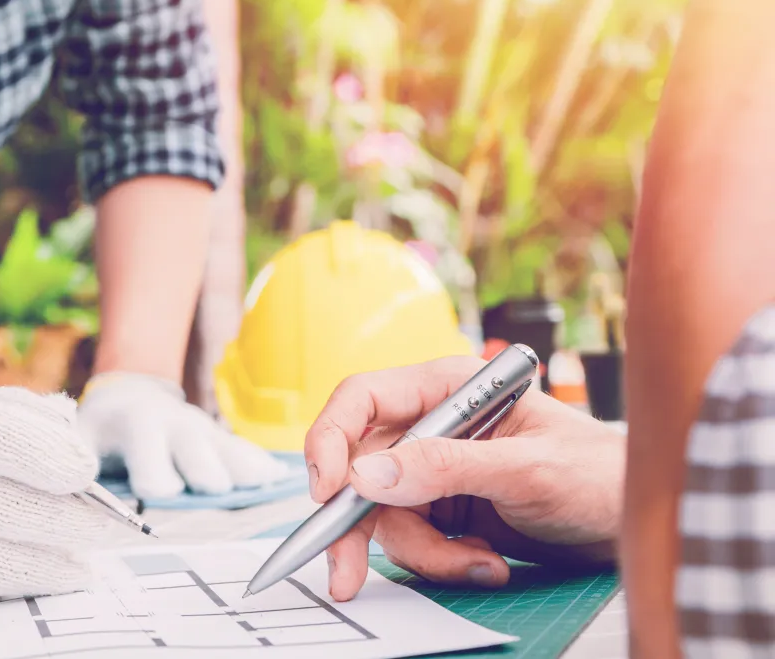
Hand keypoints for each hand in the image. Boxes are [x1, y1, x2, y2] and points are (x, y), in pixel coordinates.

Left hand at [78, 372, 291, 498]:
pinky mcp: (220, 439)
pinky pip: (247, 454)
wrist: (128, 395)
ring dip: (245, 476)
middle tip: (211, 490)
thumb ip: (73, 460)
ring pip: (232, 458)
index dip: (157, 483)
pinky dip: (261, 468)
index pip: (154, 467)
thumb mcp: (77, 438)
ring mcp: (204, 432)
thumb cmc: (100, 428)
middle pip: (203, 464)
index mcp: (141, 429)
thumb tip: (72, 483)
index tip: (157, 494)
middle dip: (207, 480)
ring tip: (263, 489)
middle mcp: (179, 428)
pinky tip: (277, 481)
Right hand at [304, 355, 622, 601]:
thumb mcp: (525, 469)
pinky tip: (484, 563)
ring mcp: (435, 470)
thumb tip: (366, 475)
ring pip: (383, 514)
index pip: (362, 400)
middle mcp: (432, 425)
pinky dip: (441, 561)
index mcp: (447, 388)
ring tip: (478, 563)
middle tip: (345, 573)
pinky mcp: (444, 509)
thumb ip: (446, 468)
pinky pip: (412, 539)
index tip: (327, 491)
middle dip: (356, 523)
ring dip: (423, 552)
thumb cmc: (599, 474)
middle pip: (359, 467)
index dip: (331, 440)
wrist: (634, 523)